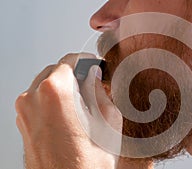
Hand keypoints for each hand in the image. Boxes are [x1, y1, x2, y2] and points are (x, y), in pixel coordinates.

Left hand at [15, 53, 121, 168]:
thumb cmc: (87, 165)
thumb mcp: (107, 123)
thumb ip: (100, 92)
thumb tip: (95, 76)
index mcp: (54, 92)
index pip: (70, 61)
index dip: (87, 62)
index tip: (96, 68)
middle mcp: (32, 98)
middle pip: (56, 71)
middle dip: (76, 75)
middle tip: (93, 85)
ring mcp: (24, 112)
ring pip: (45, 84)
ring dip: (64, 87)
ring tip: (84, 102)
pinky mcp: (23, 124)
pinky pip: (38, 100)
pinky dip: (54, 99)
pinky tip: (71, 114)